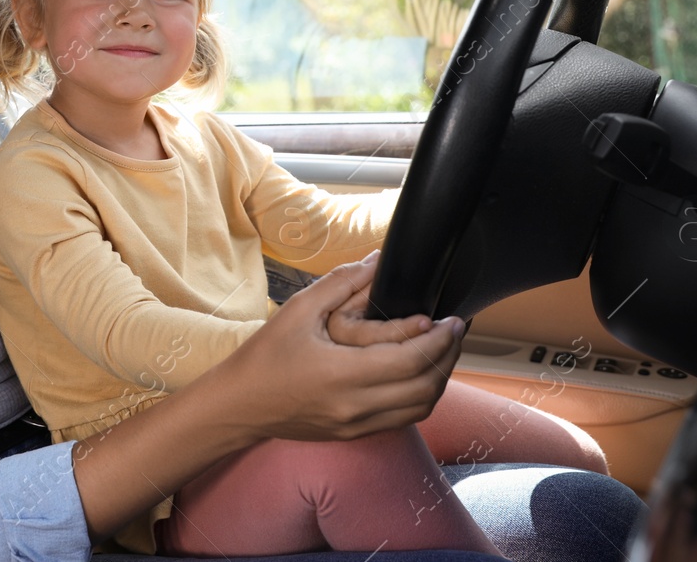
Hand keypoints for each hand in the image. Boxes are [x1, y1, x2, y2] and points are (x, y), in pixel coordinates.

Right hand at [206, 255, 465, 445]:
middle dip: (449, 357)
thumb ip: (343, 283)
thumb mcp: (300, 309)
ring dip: (439, 379)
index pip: (412, 360)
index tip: (452, 319)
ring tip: (443, 351)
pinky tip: (418, 374)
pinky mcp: (355, 434)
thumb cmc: (265, 355)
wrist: (240, 405)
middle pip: (426, 387)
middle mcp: (355, 406)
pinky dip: (421, 396)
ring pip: (420, 408)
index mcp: (342, 374)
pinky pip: (403, 419)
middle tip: (456, 330)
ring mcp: (357, 425)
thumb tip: (377, 261)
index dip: (440, 339)